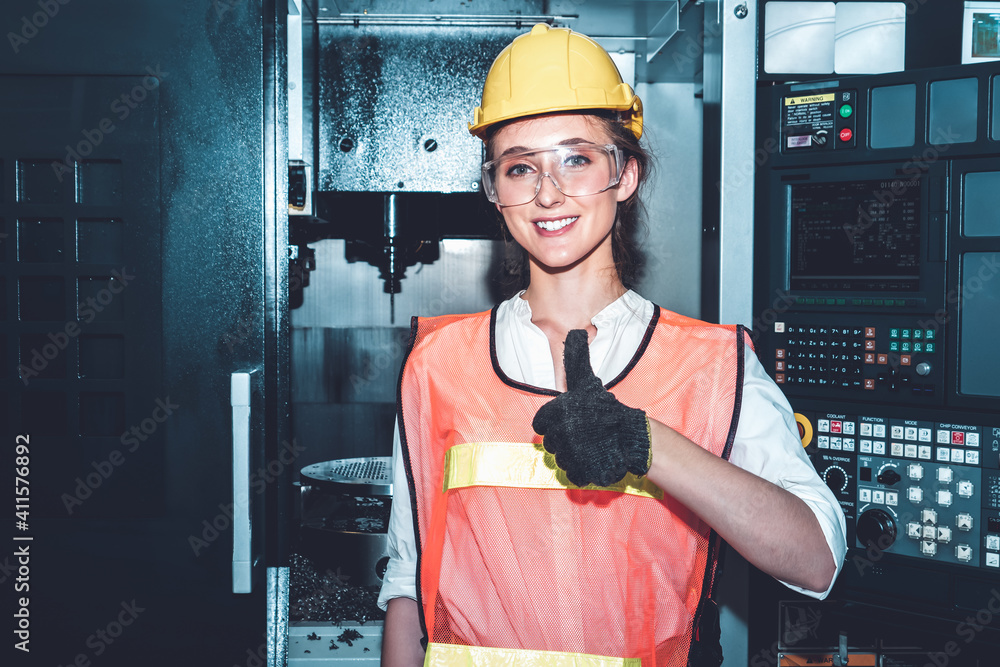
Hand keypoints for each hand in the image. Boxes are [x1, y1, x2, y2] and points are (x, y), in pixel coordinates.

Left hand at [531, 329, 650, 486]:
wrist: (632, 436)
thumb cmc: (605, 408)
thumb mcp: (586, 381)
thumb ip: (576, 360)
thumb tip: (574, 333)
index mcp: (557, 413)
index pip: (539, 424)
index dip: (551, 423)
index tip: (566, 422)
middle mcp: (560, 435)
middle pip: (550, 443)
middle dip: (564, 439)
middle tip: (581, 434)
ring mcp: (570, 455)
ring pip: (560, 459)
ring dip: (572, 454)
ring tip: (589, 445)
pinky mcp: (581, 472)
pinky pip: (572, 474)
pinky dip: (581, 470)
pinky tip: (592, 459)